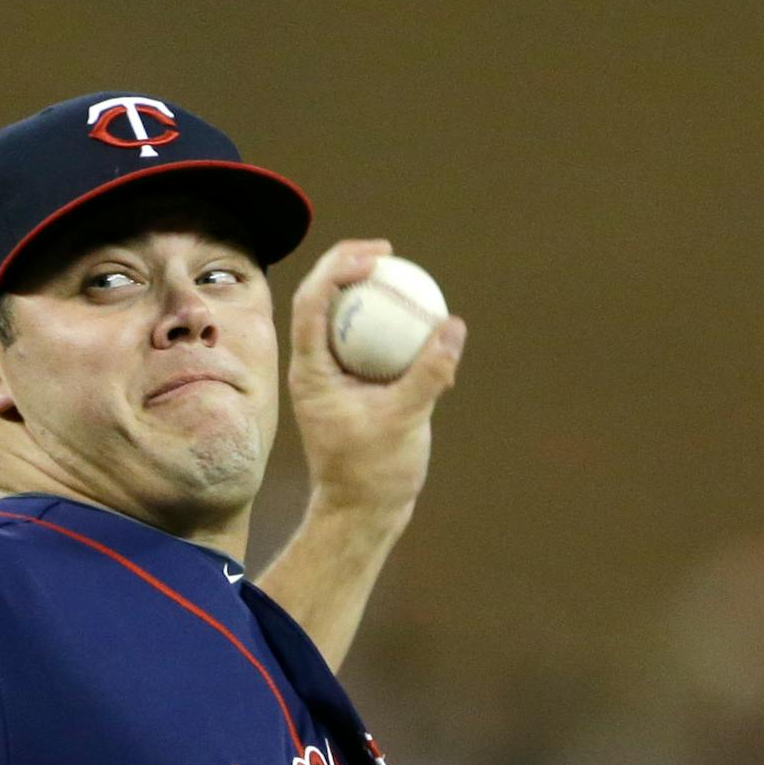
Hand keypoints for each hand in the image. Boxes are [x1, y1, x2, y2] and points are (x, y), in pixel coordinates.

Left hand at [285, 239, 467, 515]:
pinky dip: (391, 330)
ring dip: (369, 293)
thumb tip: (453, 326)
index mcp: (311, 371)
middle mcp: (315, 366)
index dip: (337, 268)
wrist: (362, 511)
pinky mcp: (352, 386)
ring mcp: (332, 376)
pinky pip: (368, 343)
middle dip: (347, 265)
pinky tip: (425, 328)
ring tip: (403, 277)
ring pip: (344, 318)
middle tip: (387, 253)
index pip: (312, 303)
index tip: (375, 258)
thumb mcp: (406, 421)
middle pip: (321, 299)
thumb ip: (429, 373)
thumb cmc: (374, 472)